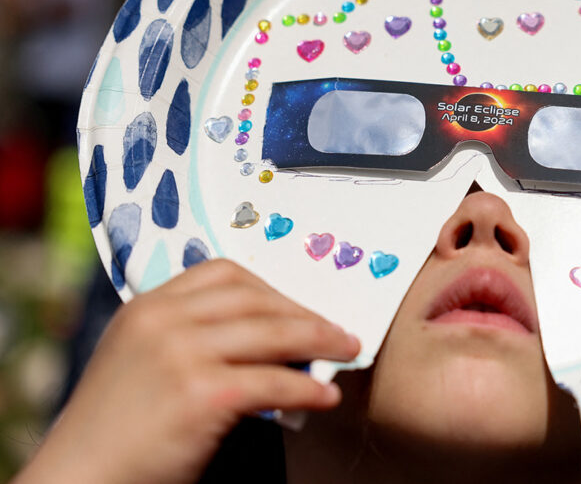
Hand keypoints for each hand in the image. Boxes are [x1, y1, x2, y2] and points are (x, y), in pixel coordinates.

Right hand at [15, 259, 359, 483]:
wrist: (77, 478)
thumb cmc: (116, 429)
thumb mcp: (141, 361)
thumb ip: (189, 337)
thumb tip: (271, 335)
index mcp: (147, 306)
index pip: (224, 274)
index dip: (272, 289)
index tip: (300, 307)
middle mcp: (162, 320)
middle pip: (256, 299)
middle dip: (305, 314)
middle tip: (338, 330)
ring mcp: (180, 353)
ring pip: (273, 333)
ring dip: (321, 341)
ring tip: (347, 352)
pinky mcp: (199, 393)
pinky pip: (273, 381)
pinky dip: (308, 387)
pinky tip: (325, 396)